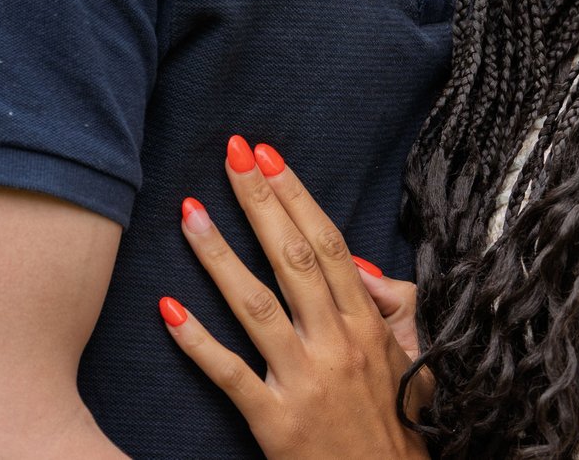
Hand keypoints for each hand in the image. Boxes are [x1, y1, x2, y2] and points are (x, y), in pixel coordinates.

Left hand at [162, 136, 430, 459]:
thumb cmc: (394, 424)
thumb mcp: (409, 357)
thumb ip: (390, 305)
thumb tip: (355, 265)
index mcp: (367, 324)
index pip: (328, 244)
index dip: (296, 196)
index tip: (268, 156)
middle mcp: (337, 344)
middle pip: (293, 258)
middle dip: (260, 202)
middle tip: (231, 155)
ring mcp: (304, 381)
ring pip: (256, 305)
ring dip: (219, 255)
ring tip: (189, 211)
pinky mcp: (275, 421)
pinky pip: (231, 373)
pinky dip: (198, 341)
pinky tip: (168, 308)